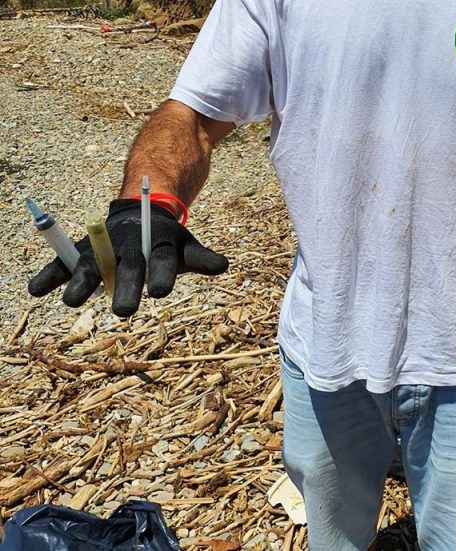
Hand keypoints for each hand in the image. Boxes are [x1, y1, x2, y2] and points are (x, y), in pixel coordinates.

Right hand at [28, 199, 228, 316]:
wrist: (141, 213)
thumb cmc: (167, 241)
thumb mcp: (186, 248)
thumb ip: (201, 259)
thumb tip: (224, 265)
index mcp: (156, 242)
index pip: (161, 259)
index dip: (161, 275)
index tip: (160, 292)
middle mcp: (128, 244)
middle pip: (128, 267)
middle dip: (125, 287)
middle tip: (125, 311)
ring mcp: (102, 246)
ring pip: (92, 265)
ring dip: (80, 282)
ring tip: (72, 302)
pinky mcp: (81, 250)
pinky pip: (63, 262)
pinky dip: (50, 275)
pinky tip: (35, 290)